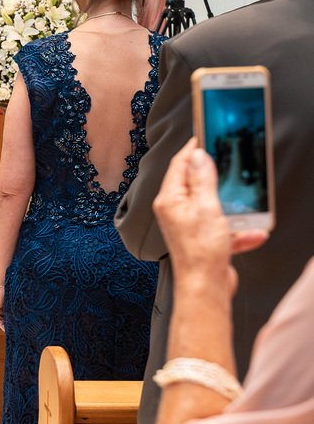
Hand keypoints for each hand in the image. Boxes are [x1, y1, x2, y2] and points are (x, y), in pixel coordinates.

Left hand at [152, 138, 267, 292]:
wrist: (206, 288)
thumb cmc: (201, 250)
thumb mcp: (206, 206)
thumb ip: (203, 179)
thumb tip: (198, 155)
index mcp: (169, 199)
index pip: (179, 165)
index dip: (192, 149)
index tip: (205, 135)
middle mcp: (175, 211)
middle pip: (195, 183)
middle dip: (214, 175)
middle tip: (229, 161)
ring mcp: (189, 226)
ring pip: (212, 205)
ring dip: (232, 206)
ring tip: (246, 202)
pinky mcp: (203, 240)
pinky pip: (223, 228)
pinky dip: (238, 230)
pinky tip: (253, 233)